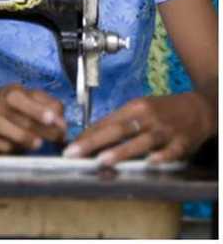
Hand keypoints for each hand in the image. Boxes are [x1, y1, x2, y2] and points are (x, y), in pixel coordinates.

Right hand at [0, 85, 66, 152]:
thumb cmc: (15, 107)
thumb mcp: (31, 99)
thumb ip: (51, 107)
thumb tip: (62, 126)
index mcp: (12, 92)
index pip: (24, 99)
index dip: (39, 110)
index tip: (53, 119)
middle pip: (22, 119)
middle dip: (43, 130)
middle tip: (58, 138)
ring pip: (10, 131)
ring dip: (27, 139)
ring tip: (38, 144)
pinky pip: (1, 145)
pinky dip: (13, 148)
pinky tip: (19, 147)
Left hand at [64, 92, 214, 165]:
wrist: (200, 108)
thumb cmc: (162, 111)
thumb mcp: (138, 110)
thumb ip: (117, 123)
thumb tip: (89, 136)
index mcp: (134, 108)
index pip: (106, 122)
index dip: (86, 135)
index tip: (69, 146)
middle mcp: (147, 118)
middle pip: (117, 129)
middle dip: (93, 142)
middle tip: (74, 153)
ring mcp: (165, 130)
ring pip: (141, 140)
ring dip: (121, 151)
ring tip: (102, 160)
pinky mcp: (182, 142)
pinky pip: (171, 150)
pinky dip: (162, 156)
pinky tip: (151, 162)